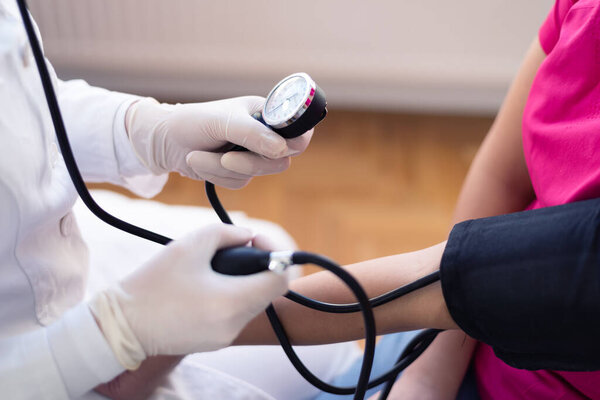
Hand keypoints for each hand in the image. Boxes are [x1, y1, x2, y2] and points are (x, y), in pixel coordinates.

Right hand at [89, 224, 289, 368]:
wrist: (122, 325)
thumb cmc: (153, 283)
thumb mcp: (189, 245)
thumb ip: (226, 233)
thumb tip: (248, 236)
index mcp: (232, 301)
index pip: (280, 279)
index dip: (276, 254)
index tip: (254, 241)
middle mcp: (234, 324)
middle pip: (268, 290)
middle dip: (258, 266)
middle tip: (233, 249)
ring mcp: (226, 336)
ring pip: (254, 302)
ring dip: (244, 281)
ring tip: (216, 268)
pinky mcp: (217, 342)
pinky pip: (237, 314)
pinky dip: (232, 296)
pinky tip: (207, 287)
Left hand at [126, 96, 312, 187]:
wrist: (164, 140)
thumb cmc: (192, 121)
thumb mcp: (222, 121)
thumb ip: (253, 134)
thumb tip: (283, 150)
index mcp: (266, 114)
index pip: (298, 130)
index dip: (294, 141)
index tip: (277, 149)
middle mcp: (264, 135)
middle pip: (280, 160)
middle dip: (249, 161)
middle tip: (225, 157)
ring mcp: (253, 155)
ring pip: (257, 174)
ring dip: (222, 168)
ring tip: (198, 154)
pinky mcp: (239, 172)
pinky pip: (239, 183)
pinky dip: (216, 175)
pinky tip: (201, 161)